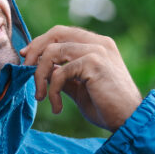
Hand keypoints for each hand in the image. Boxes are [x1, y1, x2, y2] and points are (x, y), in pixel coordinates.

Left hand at [19, 25, 141, 131]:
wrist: (129, 121)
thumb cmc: (107, 107)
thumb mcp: (79, 88)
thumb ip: (63, 75)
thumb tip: (43, 71)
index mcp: (97, 44)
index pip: (61, 32)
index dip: (40, 43)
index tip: (27, 60)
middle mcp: (98, 43)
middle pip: (55, 33)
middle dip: (35, 52)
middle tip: (26, 72)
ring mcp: (97, 51)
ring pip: (53, 52)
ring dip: (40, 76)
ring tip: (41, 97)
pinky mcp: (94, 64)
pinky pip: (60, 72)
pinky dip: (52, 90)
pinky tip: (57, 107)